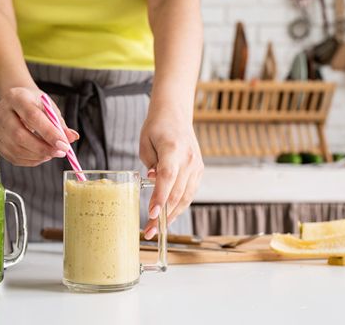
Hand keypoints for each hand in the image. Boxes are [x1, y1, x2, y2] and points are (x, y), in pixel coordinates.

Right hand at [0, 87, 78, 165]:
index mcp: (16, 97)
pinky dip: (30, 160)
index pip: (32, 116)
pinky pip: (12, 156)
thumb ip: (59, 123)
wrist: (16, 101)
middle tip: (60, 152)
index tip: (63, 144)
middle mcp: (1, 111)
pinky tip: (40, 156)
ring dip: (37, 156)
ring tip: (51, 153)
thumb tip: (72, 137)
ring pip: (15, 148)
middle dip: (42, 148)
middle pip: (19, 135)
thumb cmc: (34, 103)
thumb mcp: (49, 107)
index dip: (49, 133)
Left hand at [139, 109, 203, 238]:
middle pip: (177, 192)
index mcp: (173, 148)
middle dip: (163, 215)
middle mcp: (189, 158)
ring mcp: (196, 165)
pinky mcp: (199, 170)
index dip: (160, 197)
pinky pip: (189, 193)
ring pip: (186, 197)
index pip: (167, 177)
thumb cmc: (156, 127)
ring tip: (157, 229)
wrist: (175, 114)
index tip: (151, 214)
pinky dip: (179, 206)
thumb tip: (154, 182)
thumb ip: (149, 163)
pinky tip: (168, 216)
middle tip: (149, 231)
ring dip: (172, 215)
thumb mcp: (145, 142)